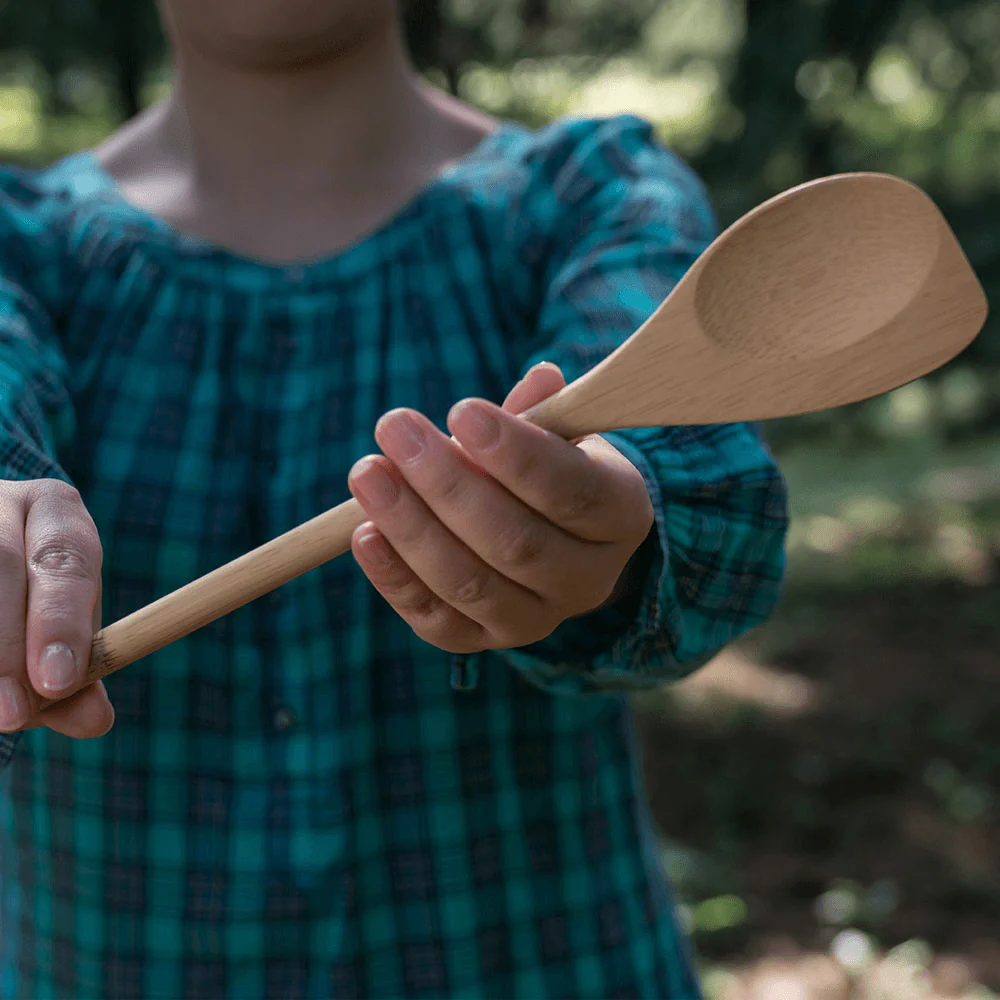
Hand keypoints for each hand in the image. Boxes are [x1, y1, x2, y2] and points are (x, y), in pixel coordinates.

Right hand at [0, 479, 113, 736]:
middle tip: (14, 715)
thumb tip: (95, 719)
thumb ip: (80, 670)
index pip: (65, 558)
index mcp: (55, 510)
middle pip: (0, 565)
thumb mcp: (65, 622)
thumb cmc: (31, 596)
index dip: (61, 621)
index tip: (57, 682)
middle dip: (7, 648)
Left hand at [347, 362, 654, 653]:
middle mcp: (588, 580)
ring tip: (368, 473)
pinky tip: (364, 533)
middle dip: (447, 484)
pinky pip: (434, 618)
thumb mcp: (561, 435)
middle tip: (396, 428)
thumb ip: (544, 412)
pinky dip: (394, 577)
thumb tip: (541, 380)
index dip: (516, 454)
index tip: (461, 410)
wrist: (556, 542)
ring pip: (470, 583)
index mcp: (618, 517)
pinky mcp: (482, 640)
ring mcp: (535, 620)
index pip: (572, 490)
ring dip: (410, 526)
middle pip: (516, 542)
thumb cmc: (552, 469)